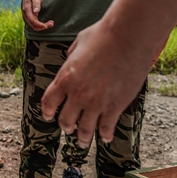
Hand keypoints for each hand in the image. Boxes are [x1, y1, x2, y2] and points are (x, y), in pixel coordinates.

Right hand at [21, 0, 53, 30]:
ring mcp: (27, 17)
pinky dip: (40, 25)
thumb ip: (36, 4)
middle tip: (52, 23)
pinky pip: (34, 24)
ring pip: (34, 26)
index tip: (46, 26)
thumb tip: (36, 11)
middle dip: (42, 27)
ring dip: (42, 27)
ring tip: (51, 23)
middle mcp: (26, 15)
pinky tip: (46, 23)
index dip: (39, 24)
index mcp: (27, 10)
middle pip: (33, 25)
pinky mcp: (30, 17)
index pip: (32, 20)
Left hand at [40, 20, 152, 147]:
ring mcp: (96, 103)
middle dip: (65, 126)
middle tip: (68, 129)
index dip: (47, 112)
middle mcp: (77, 94)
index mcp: (65, 78)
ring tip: (82, 142)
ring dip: (82, 138)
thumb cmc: (103, 35)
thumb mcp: (79, 43)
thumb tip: (71, 60)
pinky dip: (105, 135)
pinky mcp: (115, 106)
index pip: (48, 102)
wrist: (129, 37)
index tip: (48, 116)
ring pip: (84, 130)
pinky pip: (106, 127)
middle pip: (65, 120)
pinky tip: (105, 138)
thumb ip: (72, 57)